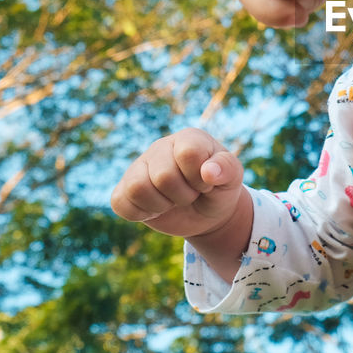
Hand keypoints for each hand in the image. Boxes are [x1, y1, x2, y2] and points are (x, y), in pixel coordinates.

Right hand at [110, 127, 247, 240]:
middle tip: (191, 194)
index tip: (207, 183)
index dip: (199, 178)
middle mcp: (160, 148)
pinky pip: (119, 203)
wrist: (206, 212)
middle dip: (183, 195)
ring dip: (161, 205)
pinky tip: (156, 209)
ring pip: (137, 188)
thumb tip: (208, 172)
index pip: (188, 154)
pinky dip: (141, 213)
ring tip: (173, 201)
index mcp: (188, 139)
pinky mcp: (124, 189)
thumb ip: (227, 169)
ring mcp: (139, 167)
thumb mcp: (233, 179)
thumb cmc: (219, 189)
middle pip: (163, 176)